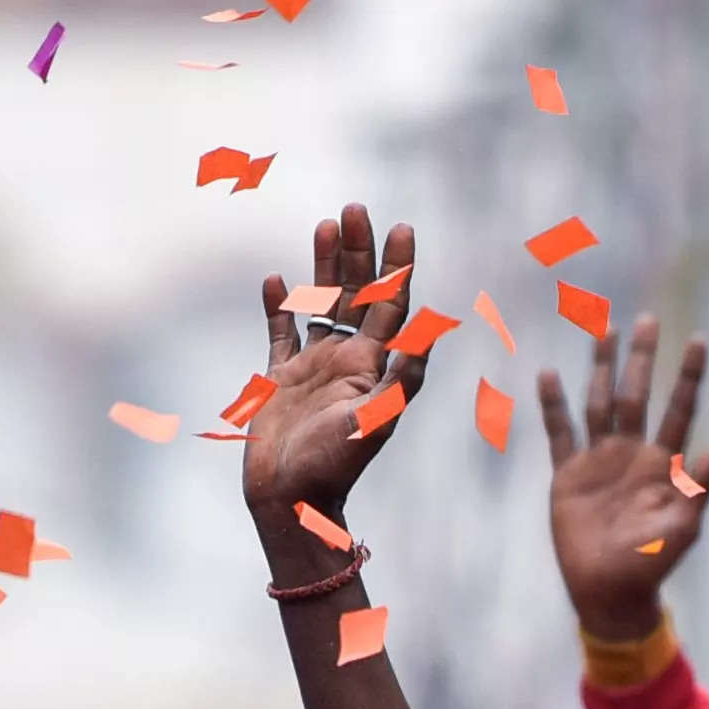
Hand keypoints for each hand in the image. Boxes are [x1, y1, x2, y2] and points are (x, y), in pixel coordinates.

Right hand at [242, 202, 428, 543]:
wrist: (290, 501)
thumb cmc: (334, 465)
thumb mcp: (375, 420)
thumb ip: (401, 375)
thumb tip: (432, 329)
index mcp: (373, 365)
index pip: (391, 304)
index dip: (398, 266)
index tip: (402, 227)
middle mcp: (347, 360)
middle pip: (356, 293)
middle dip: (358, 251)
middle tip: (356, 208)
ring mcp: (314, 368)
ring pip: (321, 303)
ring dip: (323, 266)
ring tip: (325, 224)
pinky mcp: (280, 380)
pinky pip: (280, 334)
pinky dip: (279, 307)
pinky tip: (276, 278)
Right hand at [539, 317, 708, 640]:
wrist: (609, 594)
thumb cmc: (652, 565)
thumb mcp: (683, 526)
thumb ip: (701, 483)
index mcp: (663, 464)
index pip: (679, 409)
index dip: (689, 376)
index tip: (698, 339)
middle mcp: (632, 454)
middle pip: (637, 395)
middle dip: (641, 358)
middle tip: (645, 319)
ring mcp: (599, 462)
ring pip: (599, 403)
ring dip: (601, 368)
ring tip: (603, 329)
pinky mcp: (568, 476)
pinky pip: (560, 433)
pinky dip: (554, 406)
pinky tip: (550, 374)